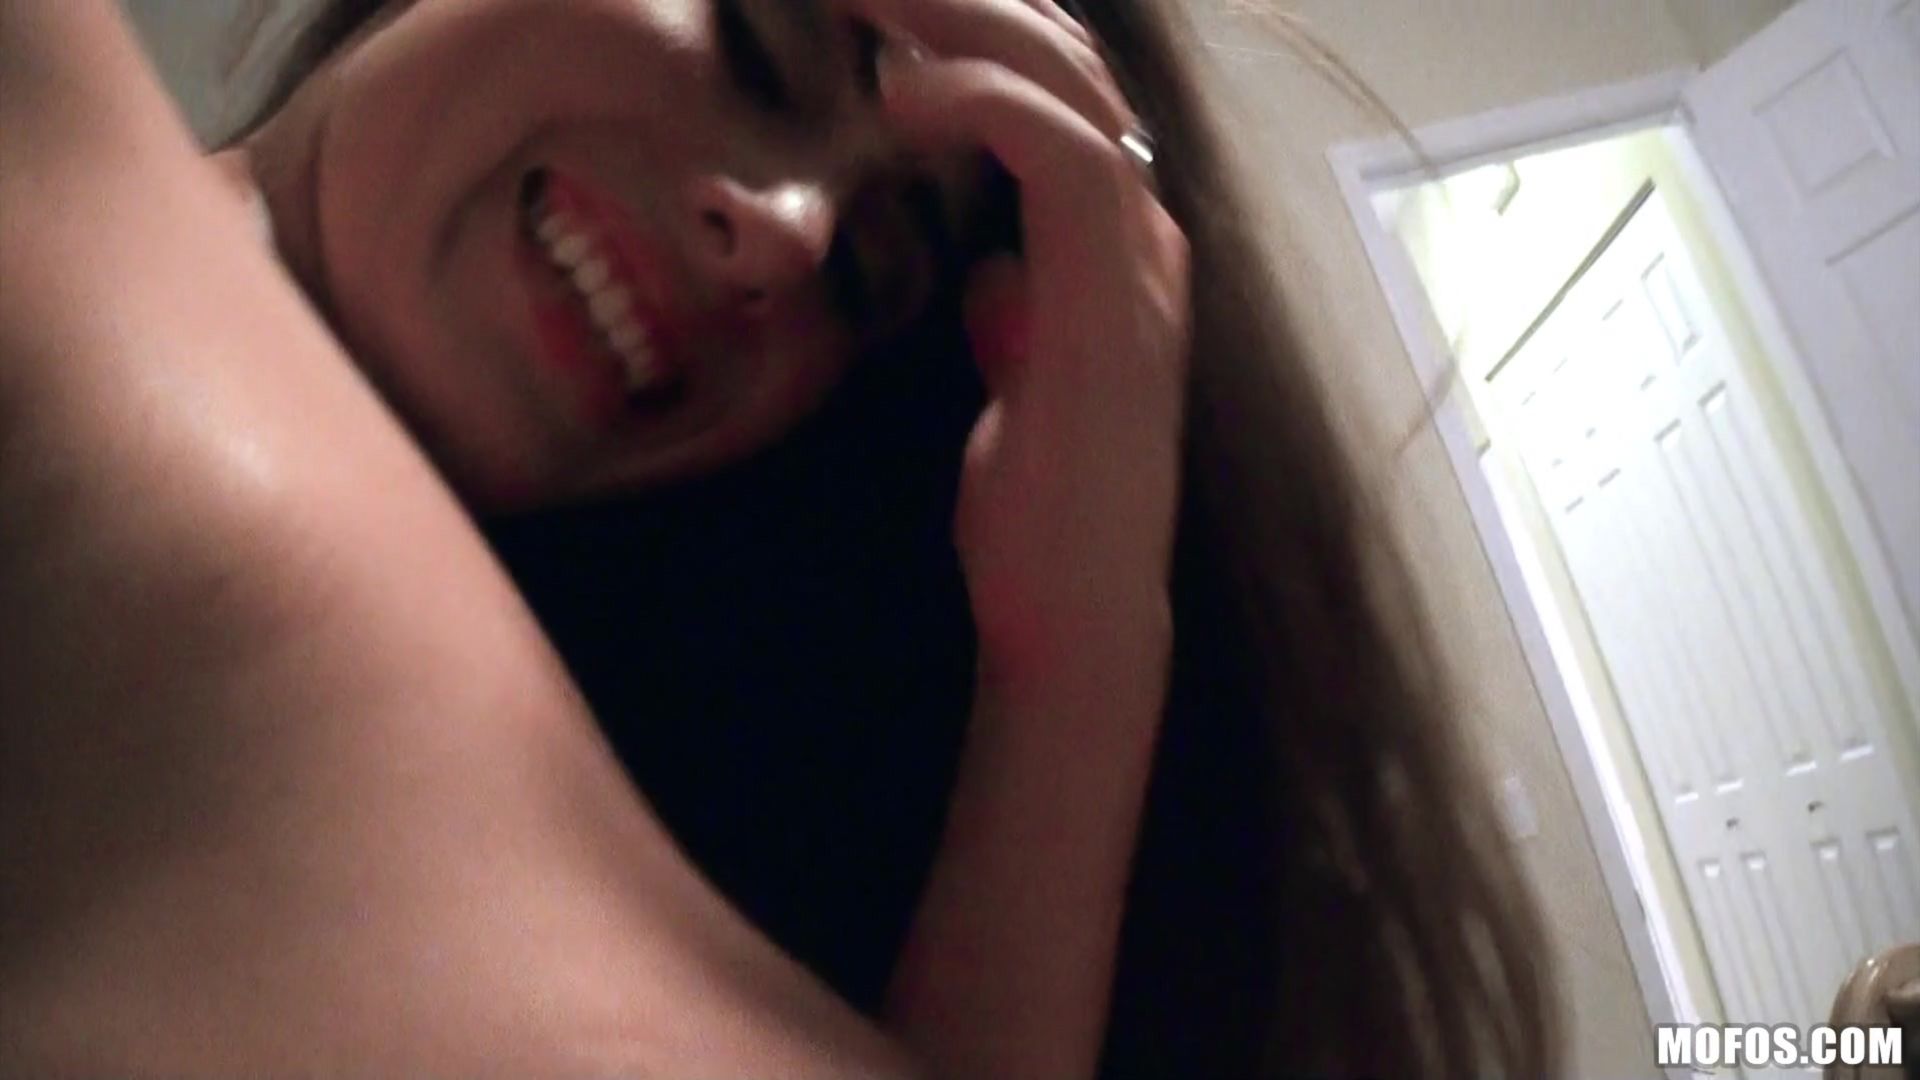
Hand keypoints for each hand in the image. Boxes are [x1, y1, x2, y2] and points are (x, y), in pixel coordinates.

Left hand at [849, 0, 1190, 689]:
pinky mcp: (1114, 299)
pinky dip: (984, 108)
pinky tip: (901, 96)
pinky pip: (1065, 157)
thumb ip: (1016, 318)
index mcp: (1116, 244)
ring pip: (1072, 85)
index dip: (977, 29)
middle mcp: (1143, 232)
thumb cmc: (1041, 512)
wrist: (1076, 613)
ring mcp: (1139, 260)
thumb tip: (990, 275)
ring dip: (965, 24)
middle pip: (1068, 62)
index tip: (877, 7)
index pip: (1059, 91)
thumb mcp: (1018, 388)